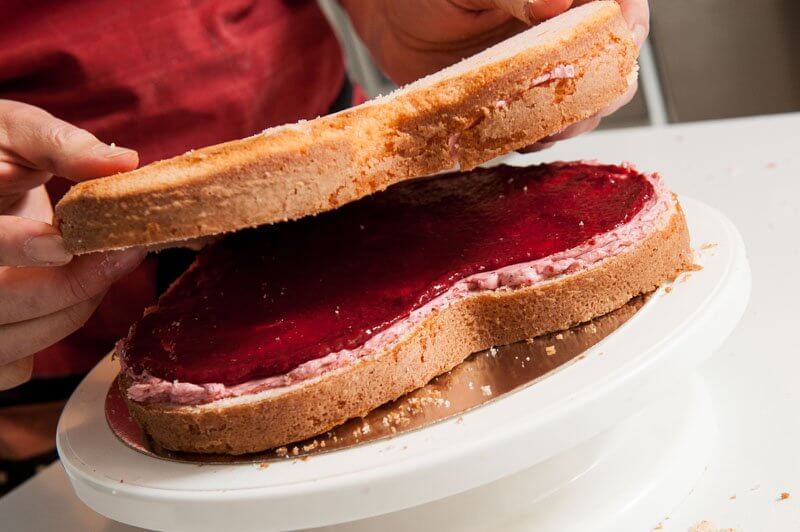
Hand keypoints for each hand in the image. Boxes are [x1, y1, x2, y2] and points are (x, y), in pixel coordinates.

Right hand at [0, 100, 144, 389]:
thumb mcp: (13, 131)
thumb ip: (58, 144)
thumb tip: (120, 163)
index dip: (15, 243)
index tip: (64, 243)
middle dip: (67, 285)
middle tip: (121, 254)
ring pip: (9, 341)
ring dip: (70, 309)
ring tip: (102, 267)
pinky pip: (13, 366)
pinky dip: (50, 331)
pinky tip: (69, 293)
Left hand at [341, 0, 648, 145]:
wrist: (392, 18)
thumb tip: (556, 1)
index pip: (623, 10)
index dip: (626, 33)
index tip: (611, 55)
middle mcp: (568, 32)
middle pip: (614, 69)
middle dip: (597, 96)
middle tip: (564, 112)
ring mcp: (547, 71)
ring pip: (584, 107)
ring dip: (566, 124)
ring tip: (537, 130)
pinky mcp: (522, 102)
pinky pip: (543, 128)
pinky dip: (534, 138)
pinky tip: (515, 138)